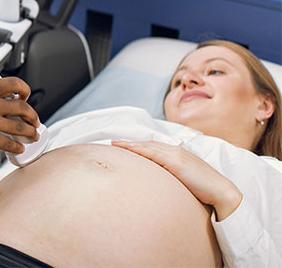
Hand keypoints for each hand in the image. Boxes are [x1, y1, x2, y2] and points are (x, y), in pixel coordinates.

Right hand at [0, 77, 37, 204]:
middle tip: (34, 121)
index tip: (27, 96)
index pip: (12, 83)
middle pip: (22, 106)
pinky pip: (13, 143)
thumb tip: (5, 100)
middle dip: (33, 116)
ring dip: (31, 132)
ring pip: (22, 127)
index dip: (24, 89)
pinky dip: (19, 147)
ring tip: (31, 136)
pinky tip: (18, 148)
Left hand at [111, 140, 242, 219]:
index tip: (122, 146)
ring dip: (131, 145)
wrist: (222, 193)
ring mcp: (176, 155)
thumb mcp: (185, 180)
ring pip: (149, 147)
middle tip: (113, 143)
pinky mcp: (177, 162)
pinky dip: (141, 149)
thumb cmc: (204, 190)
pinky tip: (130, 148)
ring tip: (115, 144)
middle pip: (148, 144)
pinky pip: (155, 153)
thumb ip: (172, 176)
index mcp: (177, 154)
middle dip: (130, 143)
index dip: (137, 146)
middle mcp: (176, 151)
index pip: (153, 147)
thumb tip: (159, 183)